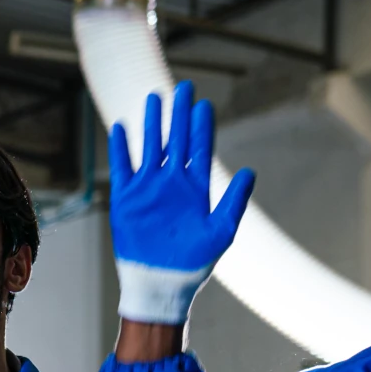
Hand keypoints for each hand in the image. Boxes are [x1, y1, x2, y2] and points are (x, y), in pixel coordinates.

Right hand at [107, 81, 255, 324]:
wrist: (163, 283)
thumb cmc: (195, 262)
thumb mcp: (222, 231)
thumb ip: (233, 201)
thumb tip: (250, 172)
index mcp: (195, 188)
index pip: (198, 149)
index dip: (201, 126)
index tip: (204, 104)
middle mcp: (171, 183)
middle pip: (175, 140)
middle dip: (179, 114)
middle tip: (183, 88)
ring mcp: (148, 189)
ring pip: (149, 147)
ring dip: (152, 123)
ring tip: (154, 98)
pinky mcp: (126, 199)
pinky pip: (122, 168)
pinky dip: (120, 148)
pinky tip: (121, 126)